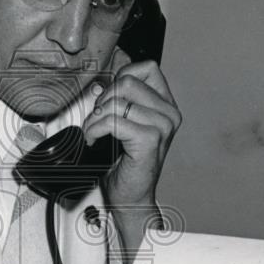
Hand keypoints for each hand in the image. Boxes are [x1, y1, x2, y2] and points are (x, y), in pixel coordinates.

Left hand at [82, 51, 180, 254]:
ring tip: (94, 133)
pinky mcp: (149, 140)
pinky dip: (95, 130)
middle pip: (128, 81)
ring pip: (117, 101)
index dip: (121, 76)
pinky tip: (94, 140)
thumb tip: (100, 84)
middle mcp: (168, 114)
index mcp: (165, 106)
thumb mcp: (125, 125)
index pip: (147, 68)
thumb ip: (119, 101)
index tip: (109, 97)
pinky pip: (112, 121)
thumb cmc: (126, 164)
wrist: (130, 196)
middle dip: (104, 98)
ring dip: (96, 118)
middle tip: (98, 119)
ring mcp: (162, 126)